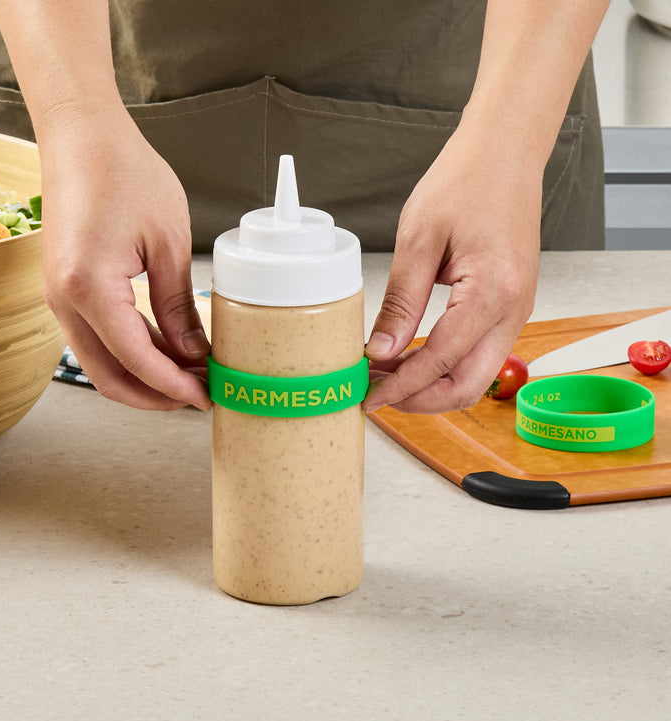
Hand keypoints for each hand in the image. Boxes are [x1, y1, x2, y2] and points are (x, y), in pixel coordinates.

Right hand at [40, 110, 211, 410]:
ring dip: (144, 377)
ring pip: (101, 362)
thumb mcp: (168, 242)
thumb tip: (193, 353)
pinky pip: (98, 337)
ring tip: (189, 376)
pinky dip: (130, 352)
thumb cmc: (123, 171)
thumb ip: (178, 306)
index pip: (136, 360)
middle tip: (197, 396)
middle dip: (155, 395)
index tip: (205, 396)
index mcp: (89, 287)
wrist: (82, 135)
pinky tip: (165, 351)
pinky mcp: (66, 289)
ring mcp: (60, 297)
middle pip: (109, 376)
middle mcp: (64, 300)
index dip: (173, 386)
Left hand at [363, 121, 541, 413]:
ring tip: (389, 376)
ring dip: (433, 386)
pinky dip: (447, 366)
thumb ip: (401, 302)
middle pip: (468, 386)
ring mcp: (517, 310)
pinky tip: (414, 356)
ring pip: (477, 375)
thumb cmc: (467, 181)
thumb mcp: (420, 240)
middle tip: (379, 395)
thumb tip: (381, 350)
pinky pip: (481, 352)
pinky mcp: (511, 305)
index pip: (441, 360)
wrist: (506, 151)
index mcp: (493, 292)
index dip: (402, 385)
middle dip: (420, 400)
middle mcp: (514, 309)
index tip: (370, 395)